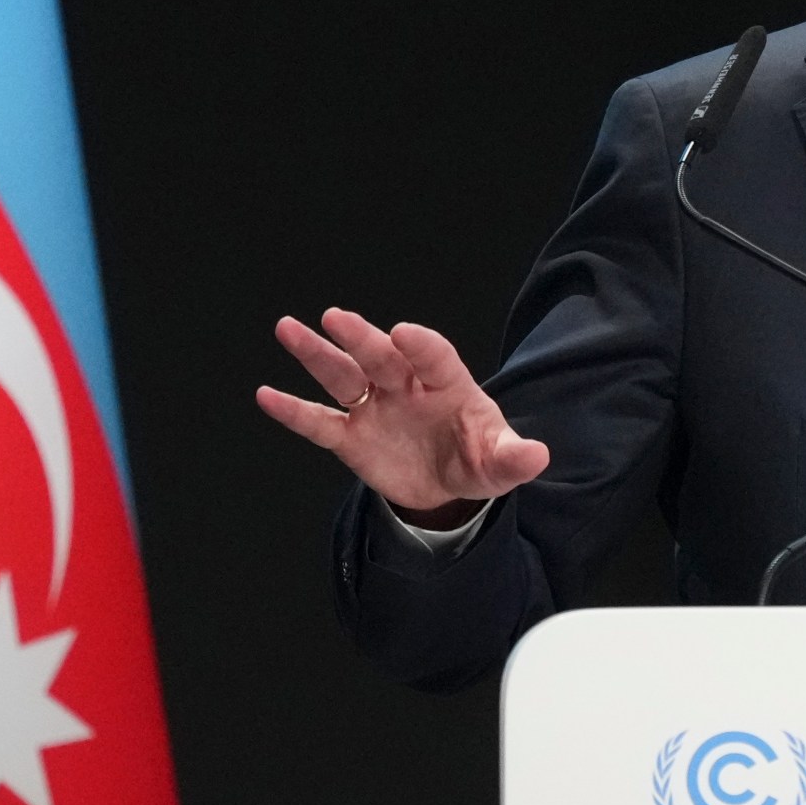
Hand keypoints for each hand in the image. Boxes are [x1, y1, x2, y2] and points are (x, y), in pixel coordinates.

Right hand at [255, 308, 549, 520]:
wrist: (446, 487)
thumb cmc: (475, 458)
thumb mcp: (498, 463)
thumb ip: (513, 458)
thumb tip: (539, 455)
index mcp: (447, 384)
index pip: (434, 357)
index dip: (421, 345)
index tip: (403, 333)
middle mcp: (405, 386)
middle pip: (381, 357)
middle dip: (361, 338)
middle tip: (337, 317)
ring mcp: (375, 408)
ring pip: (343, 376)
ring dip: (317, 354)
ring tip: (288, 328)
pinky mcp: (351, 436)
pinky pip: (319, 421)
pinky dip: (294, 410)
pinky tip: (266, 395)